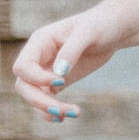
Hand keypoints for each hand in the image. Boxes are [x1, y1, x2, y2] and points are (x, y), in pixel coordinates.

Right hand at [10, 7, 124, 123]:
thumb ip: (72, 49)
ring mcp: (46, 71)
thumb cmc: (101, 24)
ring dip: (48, 109)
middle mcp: (38, 58)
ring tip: (73, 113)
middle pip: (24, 86)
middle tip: (60, 110)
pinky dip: (52, 110)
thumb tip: (58, 73)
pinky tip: (67, 115)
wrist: (115, 30)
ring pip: (34, 96)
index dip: (36, 78)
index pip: (22, 66)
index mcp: (40, 41)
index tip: (61, 81)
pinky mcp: (57, 82)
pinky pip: (46, 100)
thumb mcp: (89, 32)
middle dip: (39, 100)